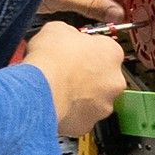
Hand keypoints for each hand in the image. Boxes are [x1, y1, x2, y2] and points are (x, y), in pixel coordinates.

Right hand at [25, 18, 125, 134]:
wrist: (40, 88)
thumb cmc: (51, 58)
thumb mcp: (57, 29)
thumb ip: (71, 34)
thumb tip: (66, 38)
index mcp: (112, 52)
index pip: (106, 49)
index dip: (88, 50)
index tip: (76, 52)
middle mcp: (114, 81)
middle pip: (104, 76)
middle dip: (88, 75)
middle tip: (66, 71)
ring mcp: (104, 105)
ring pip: (95, 99)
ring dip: (81, 95)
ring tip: (58, 89)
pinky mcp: (88, 124)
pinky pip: (81, 117)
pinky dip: (71, 112)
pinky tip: (55, 103)